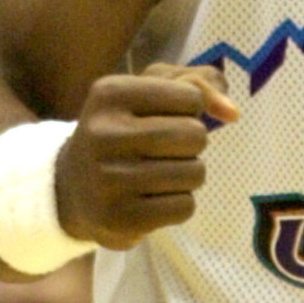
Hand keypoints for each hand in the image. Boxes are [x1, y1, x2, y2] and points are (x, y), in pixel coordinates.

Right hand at [55, 63, 238, 249]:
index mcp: (110, 93)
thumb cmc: (124, 127)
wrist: (71, 187)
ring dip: (188, 173)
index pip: (191, 97)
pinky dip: (179, 202)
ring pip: (195, 173)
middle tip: (164, 148)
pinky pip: (185, 207)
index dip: (189, 109)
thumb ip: (200, 83)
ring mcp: (108, 179)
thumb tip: (232, 112)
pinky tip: (153, 197)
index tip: (162, 116)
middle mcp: (103, 134)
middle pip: (196, 135)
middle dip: (192, 142)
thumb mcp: (152, 89)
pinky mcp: (118, 219)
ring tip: (159, 172)